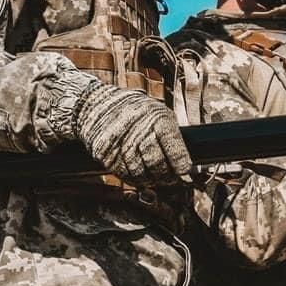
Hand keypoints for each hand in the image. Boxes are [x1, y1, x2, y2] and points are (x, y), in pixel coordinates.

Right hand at [74, 84, 193, 185]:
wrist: (98, 105)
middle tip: (171, 179)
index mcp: (157, 119)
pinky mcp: (106, 154)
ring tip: (156, 178)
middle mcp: (139, 130)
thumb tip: (187, 168)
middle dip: (167, 176)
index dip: (182, 164)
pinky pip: (125, 174)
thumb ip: (173, 138)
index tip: (186, 173)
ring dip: (151, 180)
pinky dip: (135, 179)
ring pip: (141, 173)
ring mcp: (121, 143)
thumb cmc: (137, 112)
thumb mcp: (158, 114)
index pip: (174, 147)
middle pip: (158, 164)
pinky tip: (140, 176)